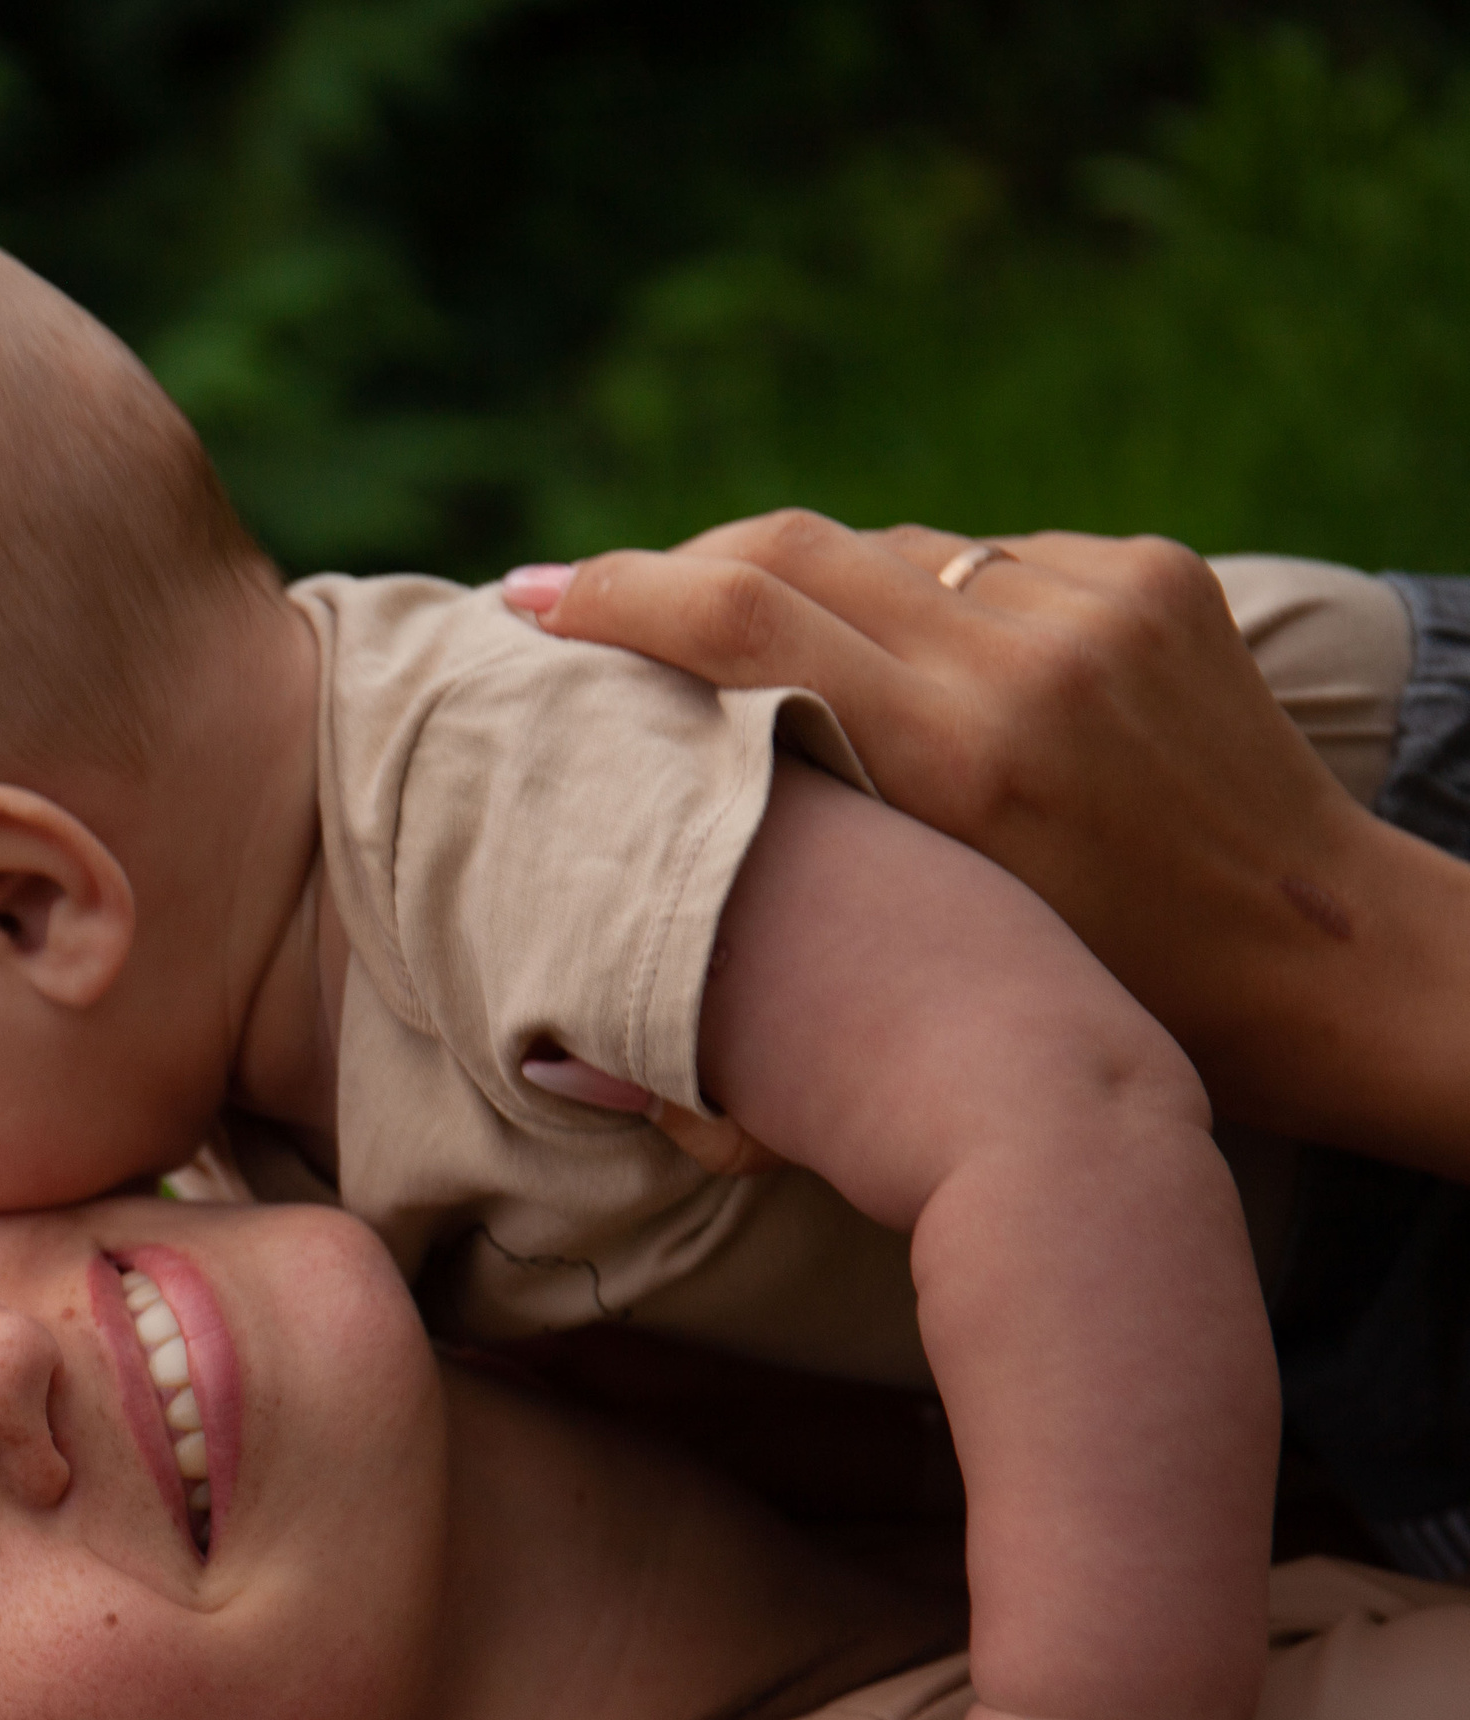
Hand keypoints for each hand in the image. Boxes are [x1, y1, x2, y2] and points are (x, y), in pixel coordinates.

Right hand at [504, 515, 1469, 1172]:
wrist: (1317, 953)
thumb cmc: (1106, 1005)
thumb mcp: (920, 982)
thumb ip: (759, 967)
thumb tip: (570, 1051)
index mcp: (961, 758)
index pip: (740, 616)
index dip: (611, 595)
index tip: (525, 604)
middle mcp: (1024, 651)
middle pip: (788, 546)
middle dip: (672, 569)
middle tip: (589, 605)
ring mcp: (1096, 596)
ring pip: (879, 548)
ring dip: (796, 590)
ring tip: (748, 656)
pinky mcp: (1148, 568)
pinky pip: (973, 562)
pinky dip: (915, 606)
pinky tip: (913, 675)